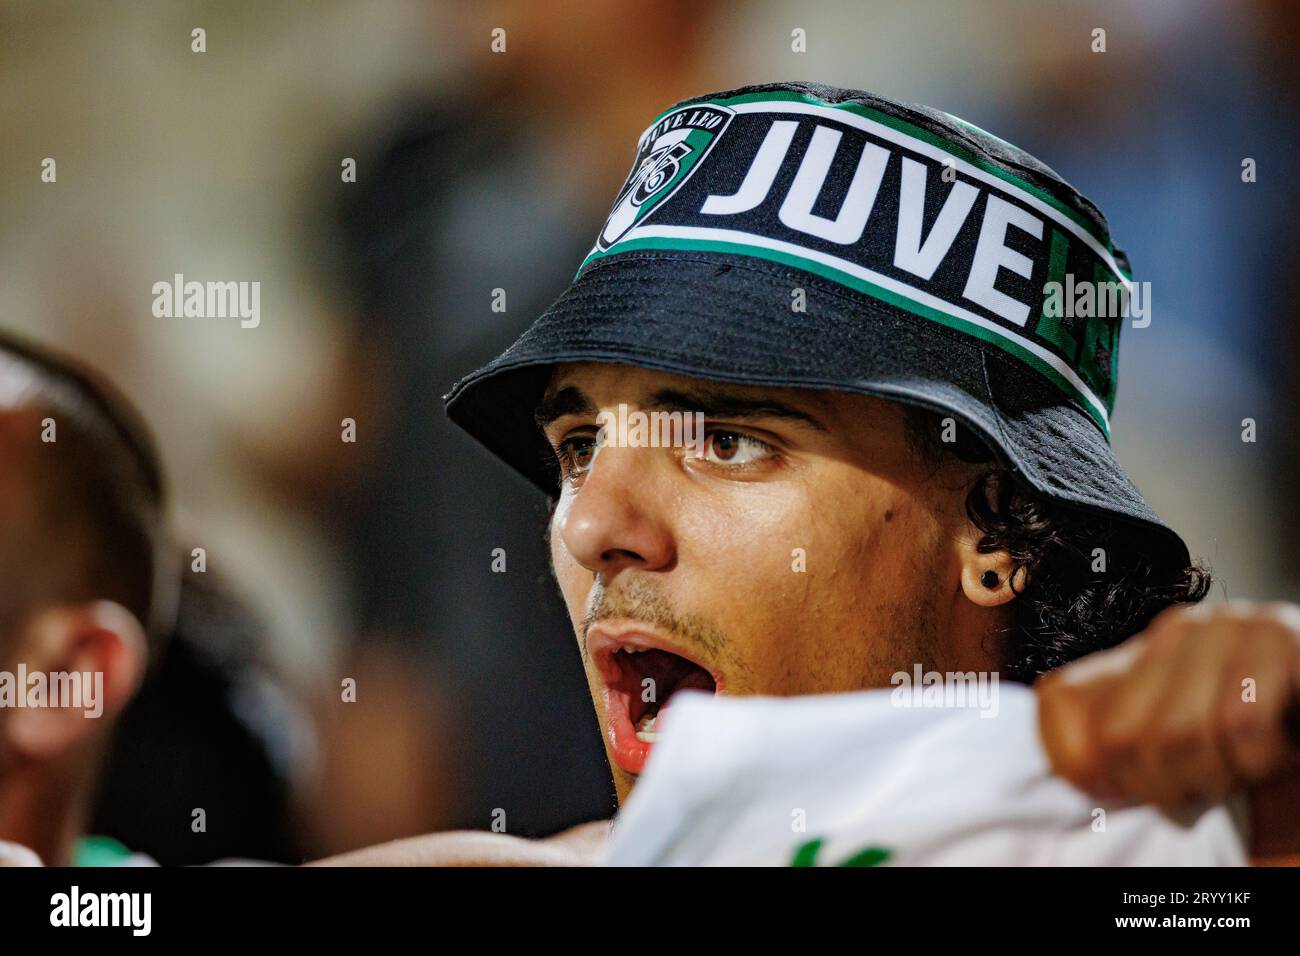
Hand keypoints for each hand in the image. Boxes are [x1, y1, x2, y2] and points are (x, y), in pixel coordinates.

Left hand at [1037, 601, 1299, 809]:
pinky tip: (1277, 751)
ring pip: (1184, 733)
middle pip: (1134, 735)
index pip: (1091, 724)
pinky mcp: (1284, 641)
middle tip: (1208, 784)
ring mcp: (1237, 630)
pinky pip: (1243, 725)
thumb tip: (1072, 769)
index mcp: (1152, 648)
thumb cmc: (1277, 728)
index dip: (1119, 778)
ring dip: (1219, 772)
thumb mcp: (1189, 730)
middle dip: (1170, 783)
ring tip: (1243, 766)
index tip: (1152, 791)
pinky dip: (1260, 758)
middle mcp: (1190, 630)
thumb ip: (1124, 734)